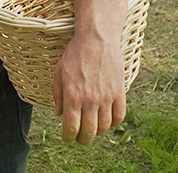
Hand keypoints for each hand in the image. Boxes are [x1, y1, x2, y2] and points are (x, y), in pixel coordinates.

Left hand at [52, 29, 125, 143]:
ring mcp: (107, 97)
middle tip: (80, 137)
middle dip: (83, 139)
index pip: (71, 128)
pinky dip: (113, 122)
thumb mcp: (59, 72)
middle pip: (89, 132)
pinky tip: (106, 118)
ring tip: (93, 126)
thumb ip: (57, 95)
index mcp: (73, 96)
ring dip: (98, 131)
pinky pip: (119, 117)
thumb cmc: (75, 54)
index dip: (68, 137)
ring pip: (104, 127)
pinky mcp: (120, 93)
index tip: (67, 137)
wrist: (97, 38)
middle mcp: (90, 99)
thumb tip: (59, 114)